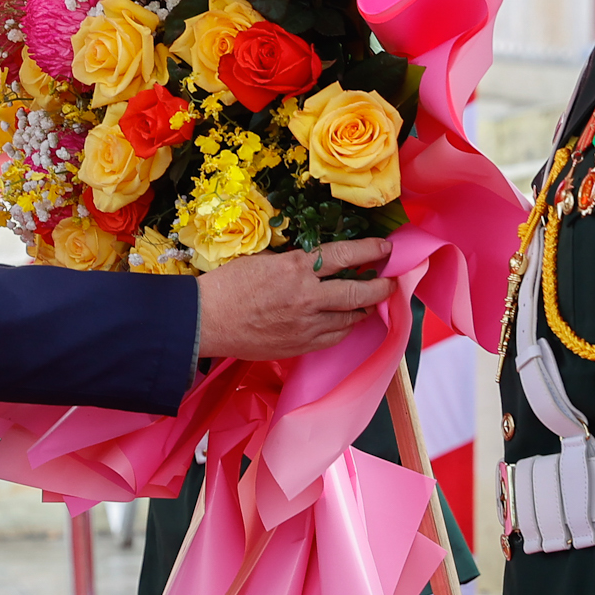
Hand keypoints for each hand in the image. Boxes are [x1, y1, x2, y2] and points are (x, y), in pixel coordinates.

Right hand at [196, 239, 393, 360]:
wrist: (205, 321)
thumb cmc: (227, 286)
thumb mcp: (262, 260)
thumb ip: (293, 262)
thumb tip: (315, 264)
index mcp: (296, 267)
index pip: (346, 255)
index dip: (371, 251)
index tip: (386, 249)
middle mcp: (307, 295)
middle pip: (358, 290)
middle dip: (381, 285)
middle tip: (390, 281)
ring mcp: (306, 324)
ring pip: (350, 317)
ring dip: (363, 308)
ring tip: (368, 301)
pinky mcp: (300, 345)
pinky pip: (334, 337)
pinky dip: (344, 327)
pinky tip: (345, 321)